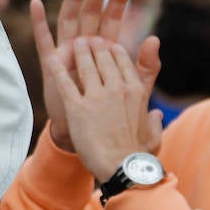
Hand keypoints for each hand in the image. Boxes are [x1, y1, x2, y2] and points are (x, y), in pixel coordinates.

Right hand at [31, 0, 159, 150]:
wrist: (93, 137)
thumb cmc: (114, 112)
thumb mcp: (135, 88)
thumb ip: (146, 65)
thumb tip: (155, 38)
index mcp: (106, 51)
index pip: (112, 20)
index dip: (118, 3)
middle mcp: (86, 47)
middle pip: (91, 14)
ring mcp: (67, 53)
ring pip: (70, 20)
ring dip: (74, 0)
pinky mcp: (53, 65)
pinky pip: (44, 40)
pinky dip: (39, 22)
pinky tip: (36, 3)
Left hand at [46, 37, 162, 182]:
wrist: (123, 169)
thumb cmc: (139, 156)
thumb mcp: (154, 131)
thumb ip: (154, 119)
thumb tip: (157, 114)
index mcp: (135, 90)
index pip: (122, 60)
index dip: (112, 50)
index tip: (107, 45)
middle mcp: (116, 87)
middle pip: (102, 57)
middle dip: (94, 46)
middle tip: (86, 39)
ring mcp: (96, 96)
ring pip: (85, 65)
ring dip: (78, 51)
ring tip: (73, 43)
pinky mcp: (77, 108)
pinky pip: (65, 82)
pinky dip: (58, 69)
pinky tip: (52, 59)